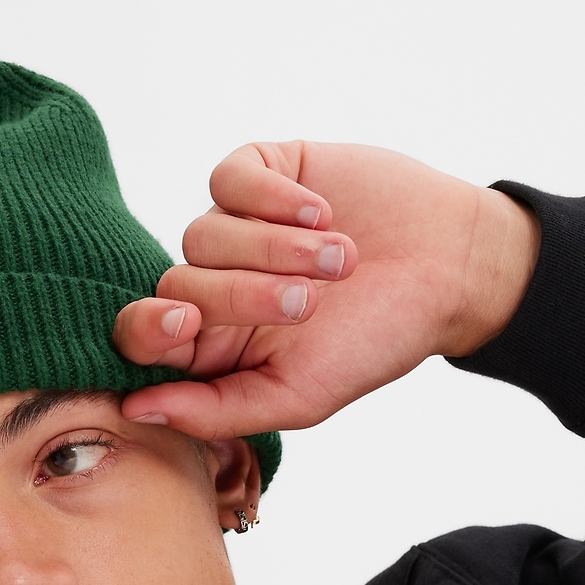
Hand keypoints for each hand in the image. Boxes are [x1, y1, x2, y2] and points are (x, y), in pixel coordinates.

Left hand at [113, 141, 539, 441]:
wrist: (448, 270)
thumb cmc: (375, 342)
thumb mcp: (299, 396)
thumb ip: (216, 410)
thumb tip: (135, 409)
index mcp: (214, 346)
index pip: (144, 337)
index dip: (148, 329)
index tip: (185, 325)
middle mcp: (215, 284)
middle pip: (176, 283)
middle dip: (240, 295)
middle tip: (308, 305)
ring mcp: (236, 227)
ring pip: (203, 233)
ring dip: (274, 250)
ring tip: (341, 262)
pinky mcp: (263, 174)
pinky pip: (230, 180)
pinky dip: (273, 199)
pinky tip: (323, 213)